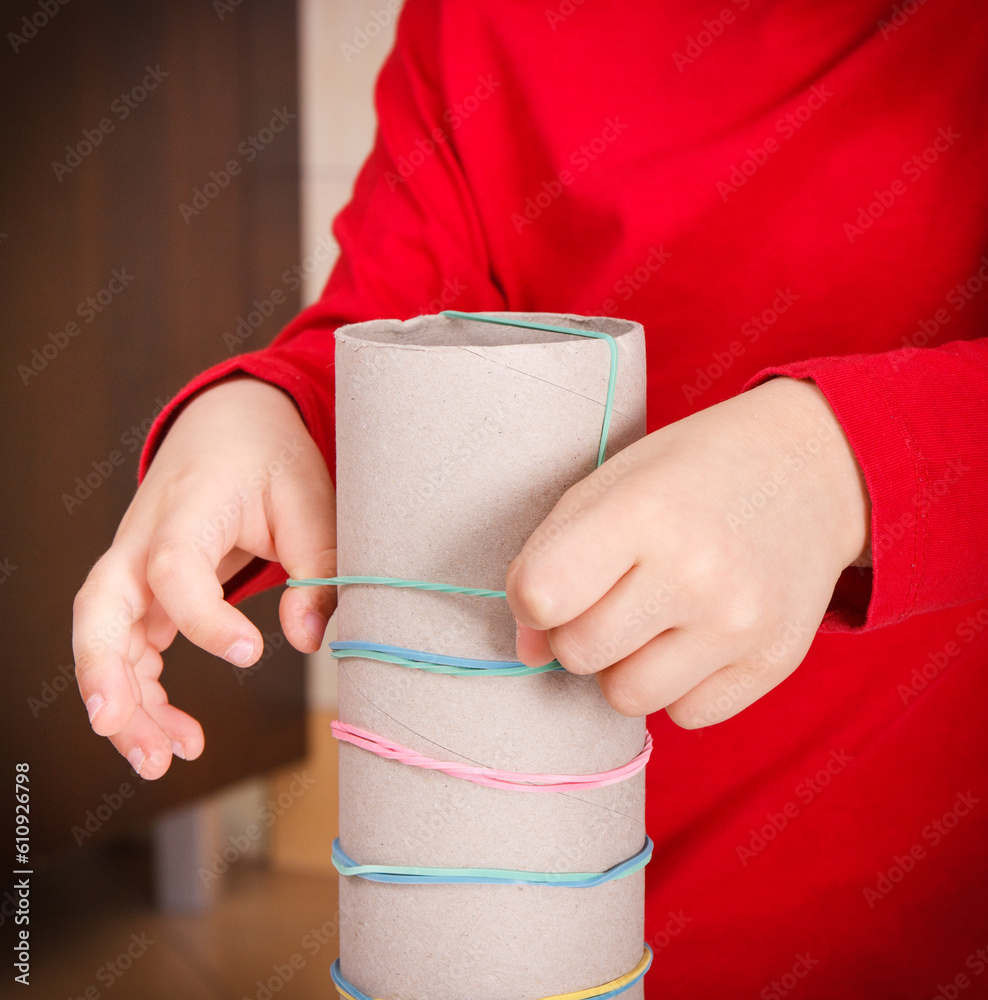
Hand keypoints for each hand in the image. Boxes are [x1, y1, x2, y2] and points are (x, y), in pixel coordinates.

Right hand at [72, 377, 336, 777]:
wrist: (230, 425)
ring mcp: (135, 566)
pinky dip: (143, 693)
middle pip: (99, 606)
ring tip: (165, 758)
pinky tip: (177, 734)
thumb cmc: (270, 459)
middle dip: (103, 672)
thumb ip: (317, 564)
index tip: (250, 651)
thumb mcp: (311, 498)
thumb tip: (311, 639)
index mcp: (190, 506)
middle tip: (121, 728)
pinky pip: (128, 647)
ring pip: (105, 639)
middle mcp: (144, 538)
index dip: (201, 615)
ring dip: (125, 702)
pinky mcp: (143, 590)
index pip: (173, 565)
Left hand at [505, 378, 869, 727]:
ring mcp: (741, 623)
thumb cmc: (689, 475)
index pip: (541, 596)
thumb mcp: (609, 485)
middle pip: (579, 654)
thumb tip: (527, 652)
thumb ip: (550, 560)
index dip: (533, 596)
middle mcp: (696, 573)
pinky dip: (679, 684)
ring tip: (654, 616)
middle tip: (613, 593)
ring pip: (627, 697)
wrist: (808, 469)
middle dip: (579, 630)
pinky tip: (698, 633)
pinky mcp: (775, 662)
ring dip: (625, 665)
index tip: (554, 580)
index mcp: (643, 512)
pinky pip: (686, 714)